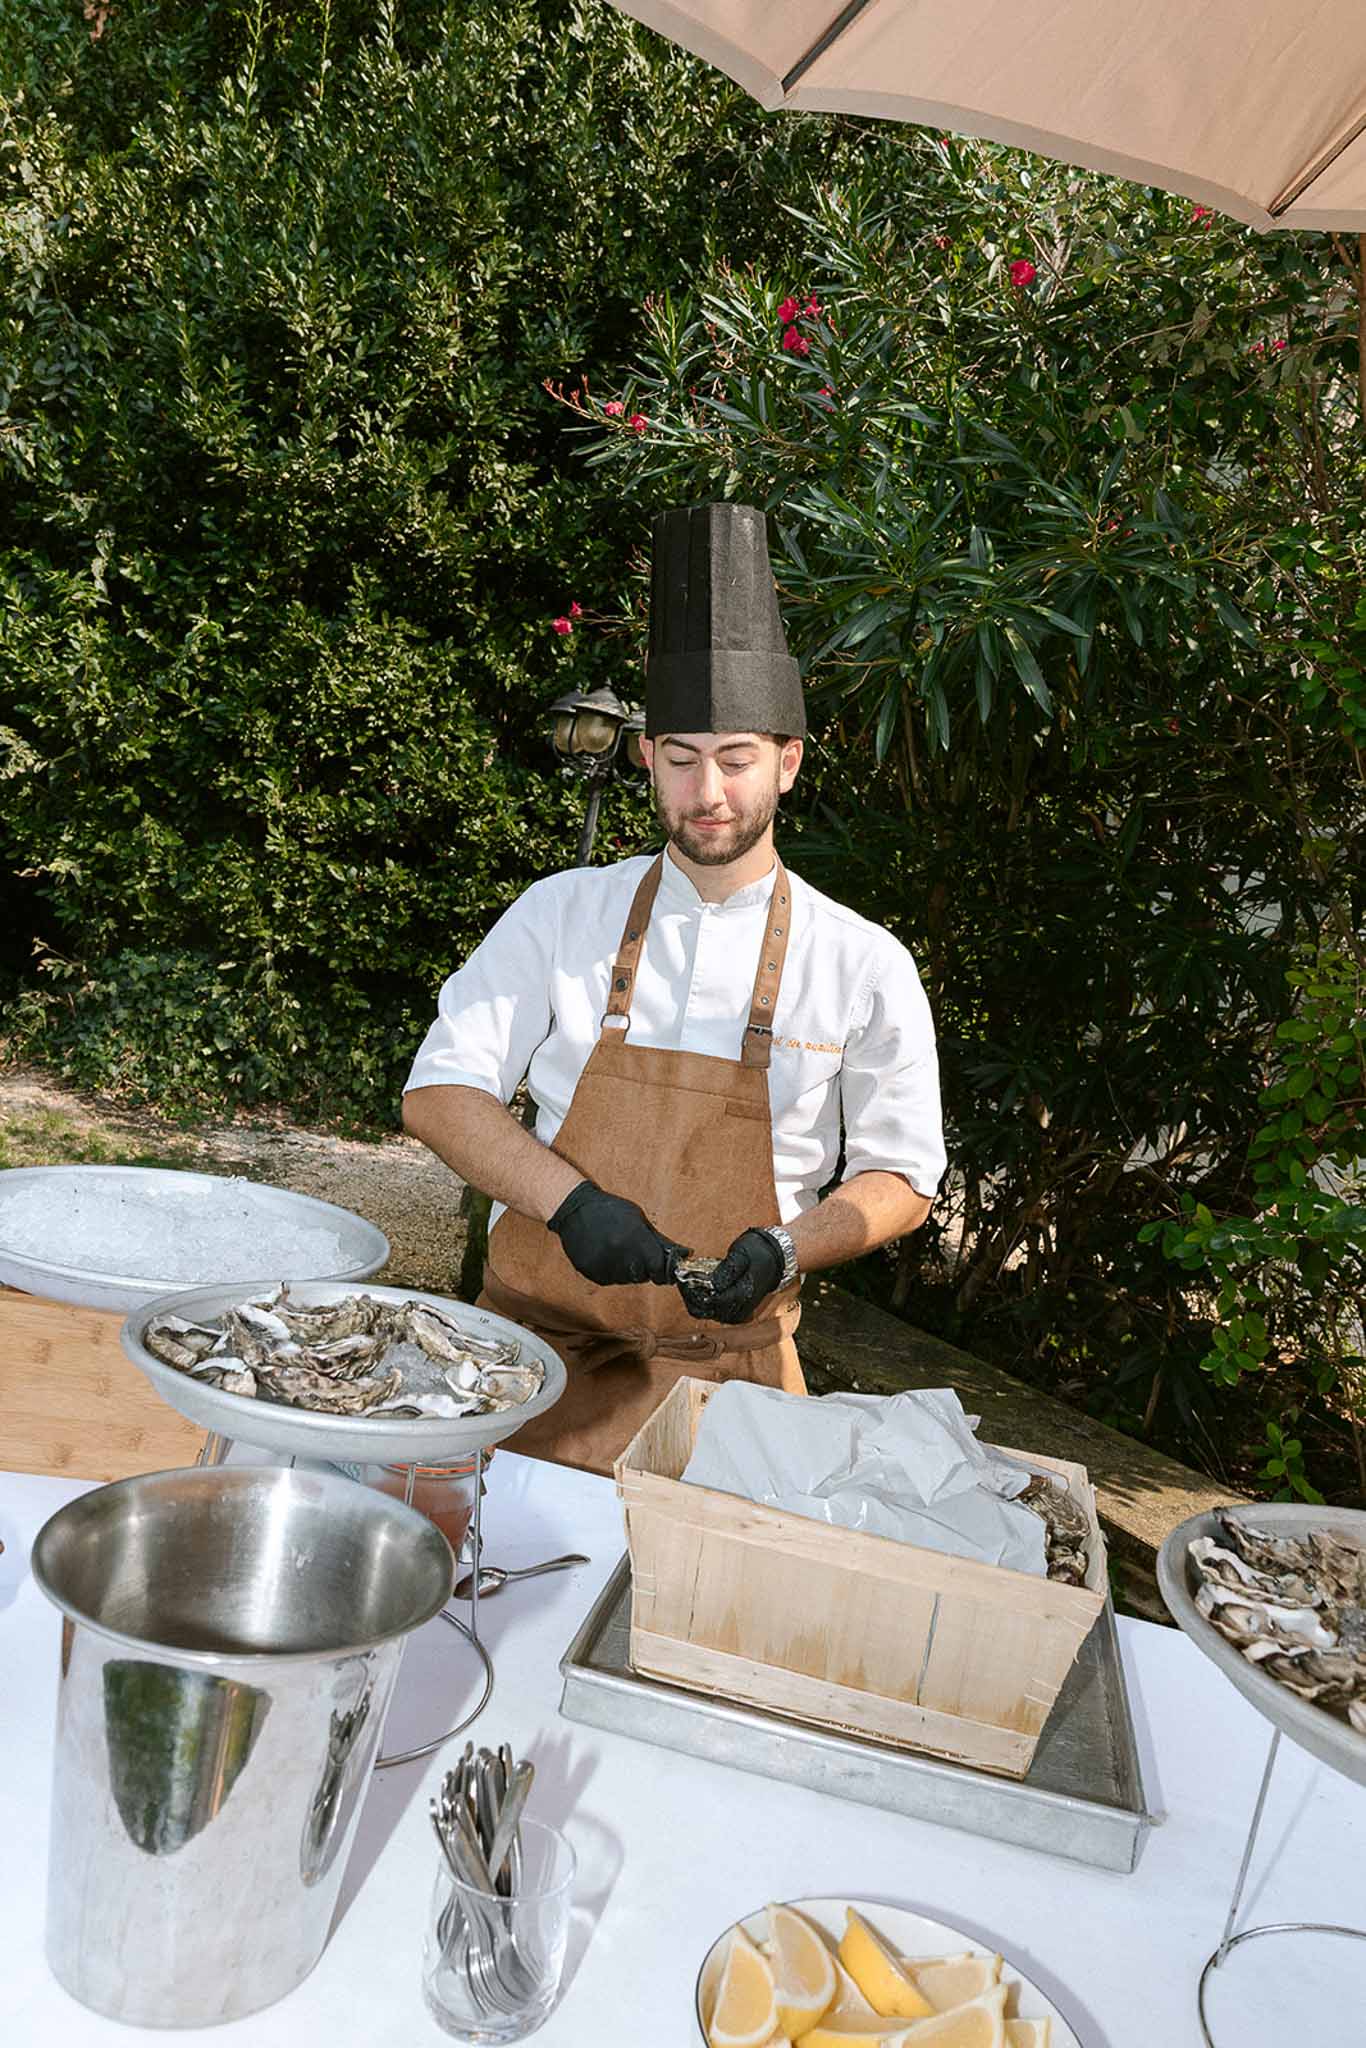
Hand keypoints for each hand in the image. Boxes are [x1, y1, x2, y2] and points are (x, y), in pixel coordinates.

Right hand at [547, 1180, 684, 1286]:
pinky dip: (611, 1272)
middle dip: (644, 1269)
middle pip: (641, 1275)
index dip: (662, 1271)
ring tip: (618, 1251)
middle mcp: (619, 1253)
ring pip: (625, 1280)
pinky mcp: (590, 1272)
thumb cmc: (609, 1210)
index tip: (662, 1272)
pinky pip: (609, 1279)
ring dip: (626, 1271)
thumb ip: (656, 1240)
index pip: (657, 1267)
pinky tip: (606, 1255)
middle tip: (636, 1255)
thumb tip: (681, 1255)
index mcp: (634, 1237)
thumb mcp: (638, 1219)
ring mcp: (603, 1264)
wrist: (575, 1209)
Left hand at [678, 1227, 784, 1324]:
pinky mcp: (738, 1310)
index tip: (682, 1279)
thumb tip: (710, 1284)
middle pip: (705, 1312)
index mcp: (741, 1295)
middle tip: (682, 1280)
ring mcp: (739, 1311)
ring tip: (690, 1284)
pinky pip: (716, 1313)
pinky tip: (702, 1290)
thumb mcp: (741, 1254)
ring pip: (709, 1314)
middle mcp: (740, 1308)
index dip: (691, 1292)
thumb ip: (725, 1271)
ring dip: (696, 1301)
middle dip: (690, 1297)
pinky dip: (706, 1303)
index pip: (708, 1302)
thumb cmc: (760, 1251)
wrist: (779, 1256)